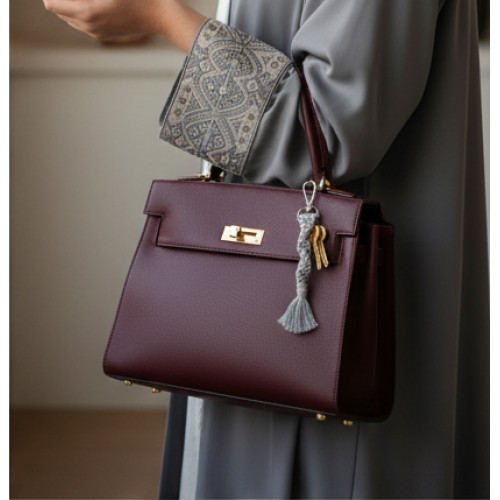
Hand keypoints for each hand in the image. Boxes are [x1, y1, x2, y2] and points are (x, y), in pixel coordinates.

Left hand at [43, 0, 205, 51]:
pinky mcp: (103, 32)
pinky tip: (93, 0)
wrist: (161, 14)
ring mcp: (95, 31)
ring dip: (69, 2)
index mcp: (87, 11)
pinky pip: (80, 21)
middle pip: (57, 10)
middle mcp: (88, 25)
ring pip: (68, 16)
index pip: (51, 3)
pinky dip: (79, 9)